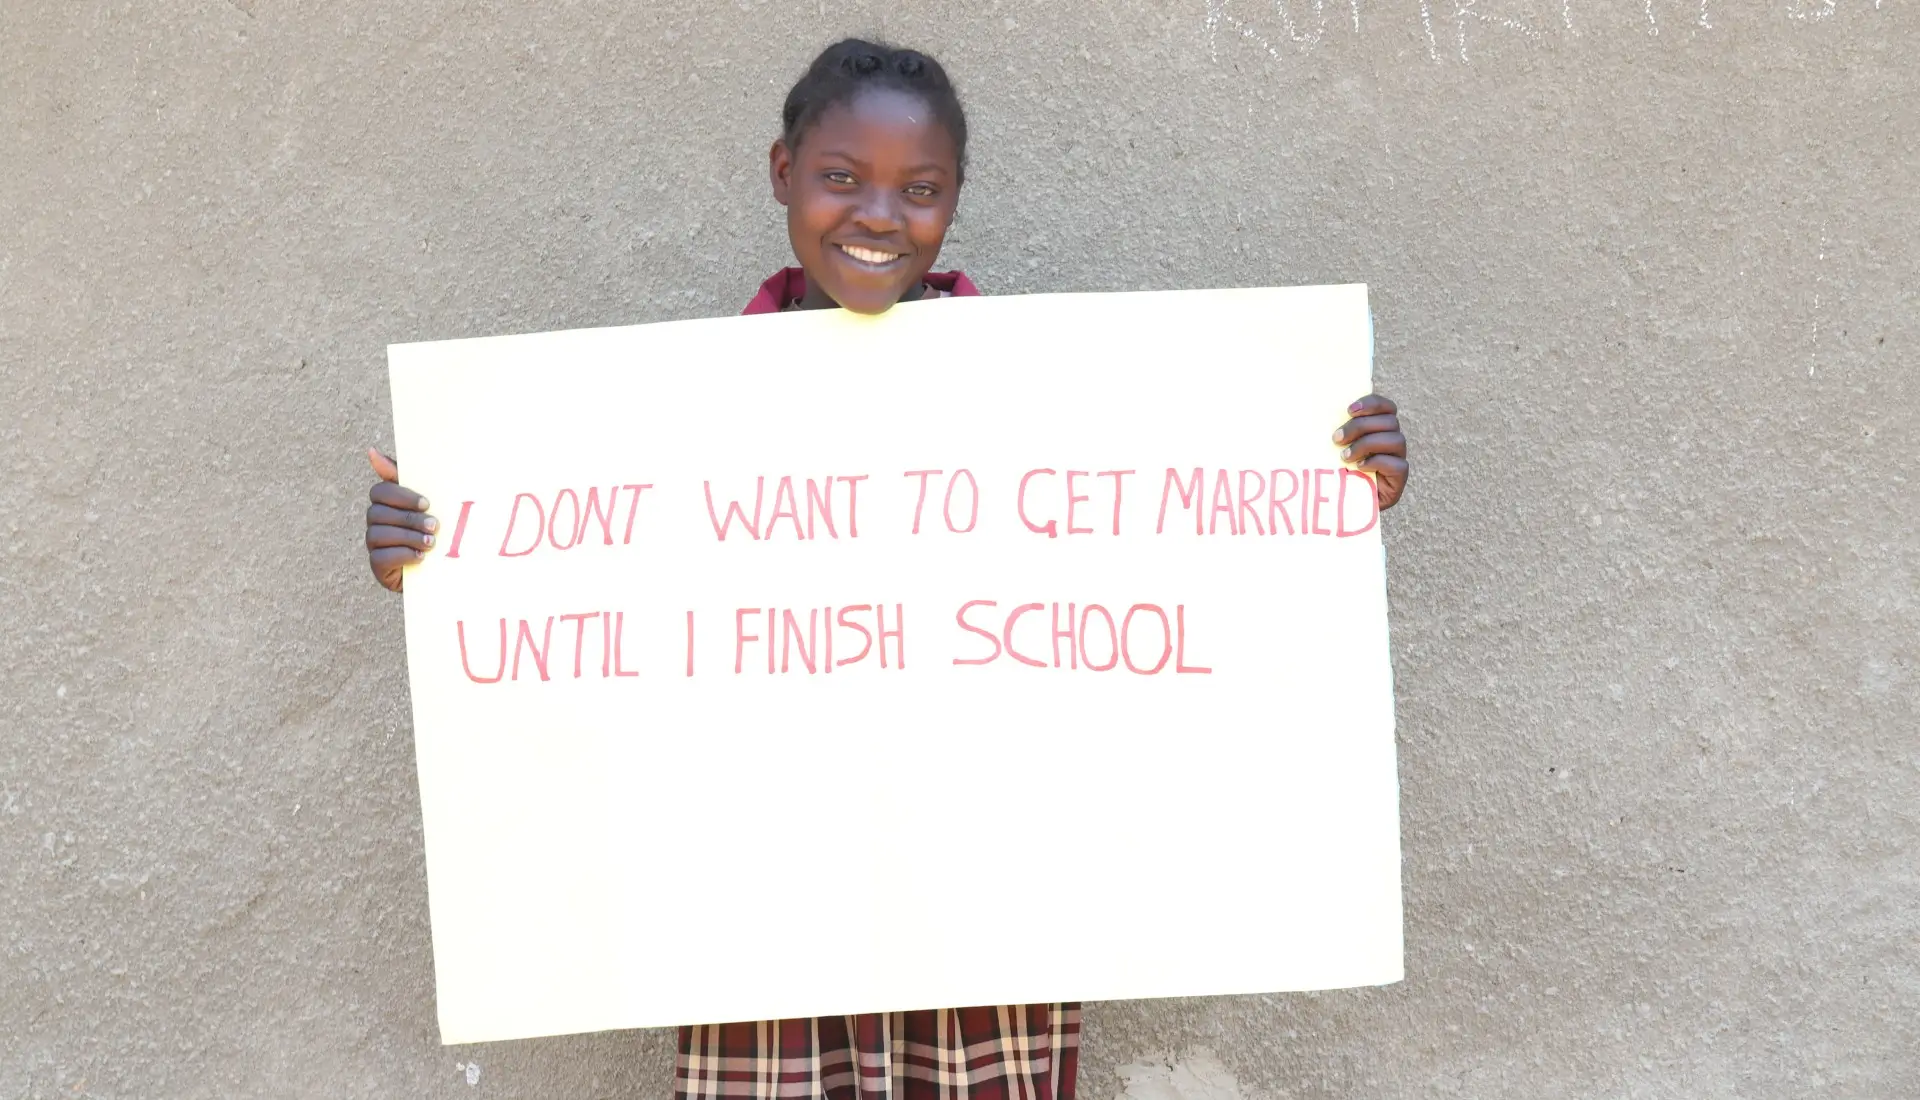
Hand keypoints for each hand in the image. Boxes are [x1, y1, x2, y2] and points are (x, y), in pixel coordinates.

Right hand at [365, 448, 436, 591]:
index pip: (380, 491)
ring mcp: (374, 543)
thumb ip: (406, 476)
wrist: (442, 565)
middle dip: (409, 519)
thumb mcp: (429, 500)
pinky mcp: (378, 565)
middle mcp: (376, 521)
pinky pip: (381, 558)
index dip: (400, 496)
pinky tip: (421, 557)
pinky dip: (403, 555)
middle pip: (378, 513)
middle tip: (434, 525)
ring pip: (378, 535)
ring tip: (431, 543)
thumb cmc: (434, 526)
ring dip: (408, 537)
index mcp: (387, 502)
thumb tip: (372, 452)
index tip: (426, 503)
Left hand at [1333, 394, 1408, 509]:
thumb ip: (1333, 431)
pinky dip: (1376, 462)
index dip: (1372, 403)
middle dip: (1361, 426)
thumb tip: (1314, 412)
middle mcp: (1392, 442)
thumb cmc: (1333, 472)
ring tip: (1344, 456)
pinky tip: (1359, 467)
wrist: (1340, 505)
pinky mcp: (1398, 480)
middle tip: (1336, 439)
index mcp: (1380, 429)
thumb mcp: (1330, 448)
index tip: (1349, 409)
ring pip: (1395, 440)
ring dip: (1367, 444)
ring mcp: (1398, 460)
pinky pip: (1398, 465)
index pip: (1387, 407)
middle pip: (1390, 421)